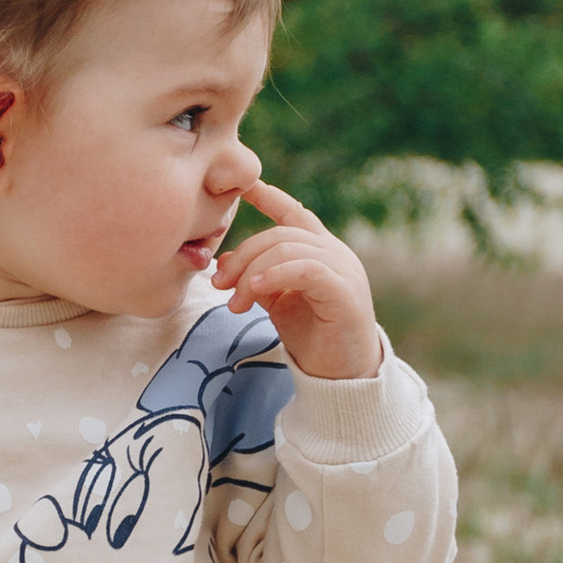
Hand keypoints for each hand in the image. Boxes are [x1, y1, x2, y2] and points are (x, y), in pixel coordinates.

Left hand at [210, 180, 379, 380]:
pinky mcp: (344, 291)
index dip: (268, 197)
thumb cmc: (313, 337)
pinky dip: (277, 274)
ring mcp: (343, 269)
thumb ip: (258, 279)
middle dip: (242, 256)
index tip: (242, 186)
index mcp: (319, 251)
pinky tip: (256, 289)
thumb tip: (224, 263)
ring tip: (235, 301)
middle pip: (279, 234)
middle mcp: (334, 253)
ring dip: (252, 273)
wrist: (342, 376)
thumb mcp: (278, 303)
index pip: (293, 213)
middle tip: (218, 284)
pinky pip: (306, 269)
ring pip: (288, 249)